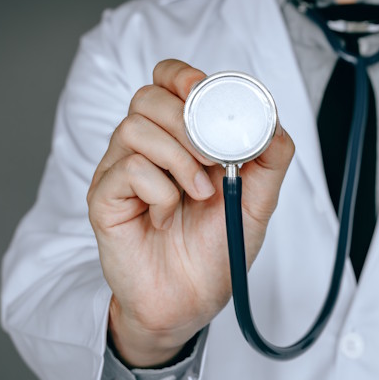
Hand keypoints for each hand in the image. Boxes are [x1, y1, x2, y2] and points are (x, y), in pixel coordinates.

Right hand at [87, 59, 294, 367]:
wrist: (190, 303)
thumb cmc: (216, 250)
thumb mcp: (258, 203)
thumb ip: (269, 160)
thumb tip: (274, 122)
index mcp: (179, 138)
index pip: (167, 80)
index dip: (183, 76)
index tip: (206, 92)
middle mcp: (146, 147)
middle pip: (148, 97)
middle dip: (188, 121)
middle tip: (213, 158)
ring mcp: (120, 171)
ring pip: (135, 128)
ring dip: (178, 158)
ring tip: (199, 194)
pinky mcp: (104, 198)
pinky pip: (127, 169)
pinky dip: (159, 191)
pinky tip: (166, 217)